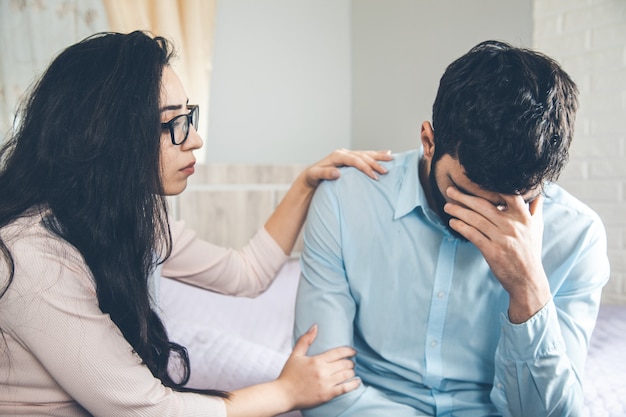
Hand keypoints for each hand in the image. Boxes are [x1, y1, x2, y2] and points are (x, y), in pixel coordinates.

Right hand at [276, 324, 359, 409]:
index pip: (339, 352)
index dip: (349, 351)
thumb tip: (315, 326)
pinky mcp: (327, 395)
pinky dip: (354, 385)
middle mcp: (323, 372)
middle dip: (350, 362)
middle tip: (350, 362)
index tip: (353, 351)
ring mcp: (326, 384)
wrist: (283, 395)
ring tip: (351, 371)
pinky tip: (357, 382)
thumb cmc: (288, 374)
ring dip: (352, 372)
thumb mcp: (295, 355)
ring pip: (347, 375)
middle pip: (345, 363)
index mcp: (316, 360)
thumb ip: (305, 340)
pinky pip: (345, 388)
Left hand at [303, 149, 392, 187]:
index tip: (374, 176)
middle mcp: (343, 153)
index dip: (366, 167)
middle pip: (363, 155)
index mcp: (337, 155)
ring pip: (366, 153)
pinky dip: (374, 155)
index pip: (355, 160)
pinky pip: (364, 155)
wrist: (310, 175)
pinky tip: (384, 154)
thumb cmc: (312, 177)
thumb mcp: (315, 175)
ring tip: (391, 157)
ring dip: (378, 156)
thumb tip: (337, 173)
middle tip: (386, 171)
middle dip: (375, 163)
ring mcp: (347, 154)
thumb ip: (325, 173)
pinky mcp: (349, 158)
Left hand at [443, 187, 550, 322]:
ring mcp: (502, 239)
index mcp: (524, 218)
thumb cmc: (530, 252)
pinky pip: (473, 235)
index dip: (490, 186)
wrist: (528, 279)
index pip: (508, 194)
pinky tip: (453, 222)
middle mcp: (513, 226)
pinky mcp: (492, 251)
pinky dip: (461, 227)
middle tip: (450, 190)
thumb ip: (535, 209)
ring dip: (458, 211)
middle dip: (464, 197)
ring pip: (475, 219)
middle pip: (484, 205)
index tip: (473, 180)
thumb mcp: (536, 229)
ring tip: (447, 206)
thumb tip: (537, 192)